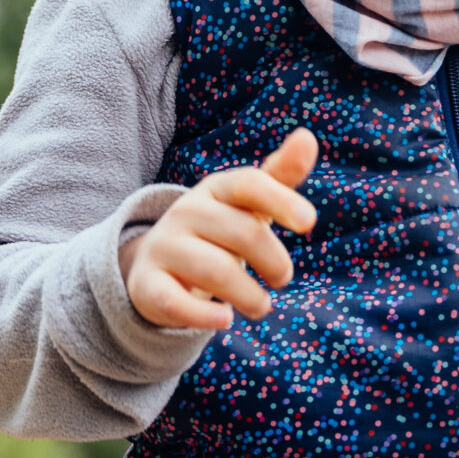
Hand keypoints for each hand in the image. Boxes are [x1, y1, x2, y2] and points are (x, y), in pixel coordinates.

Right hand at [122, 129, 318, 329]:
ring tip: (260, 306)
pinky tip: (225, 321)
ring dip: (250, 296)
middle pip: (242, 234)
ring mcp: (164, 247)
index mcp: (215, 189)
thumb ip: (279, 175)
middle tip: (282, 279)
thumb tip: (308, 137)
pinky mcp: (148, 285)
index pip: (249, 184)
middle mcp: (186, 212)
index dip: (282, 200)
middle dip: (275, 262)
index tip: (310, 222)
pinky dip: (204, 317)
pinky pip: (176, 302)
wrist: (157, 263)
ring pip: (215, 271)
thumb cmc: (219, 231)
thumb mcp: (248, 204)